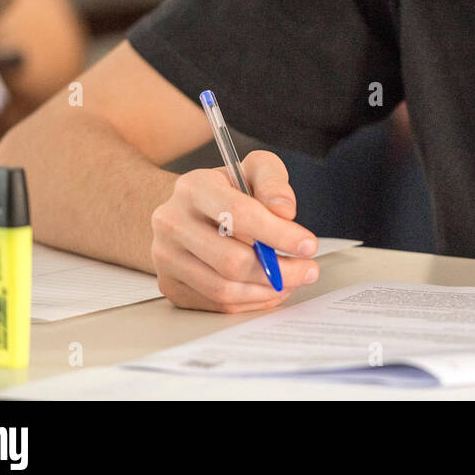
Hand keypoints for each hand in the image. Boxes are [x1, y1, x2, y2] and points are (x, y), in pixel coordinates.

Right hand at [150, 150, 320, 311]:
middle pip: (230, 259)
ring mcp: (166, 257)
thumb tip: (284, 212)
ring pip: (223, 288)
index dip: (278, 234)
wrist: (188, 211)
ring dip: (267, 290)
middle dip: (279, 270)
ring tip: (292, 280)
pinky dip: (251, 302)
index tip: (308, 245)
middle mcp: (172, 223)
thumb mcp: (254, 170)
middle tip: (307, 270)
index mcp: (193, 187)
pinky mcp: (170, 285)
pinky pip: (217, 304)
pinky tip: (270, 289)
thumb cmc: (228, 190)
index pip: (238, 214)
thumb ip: (273, 182)